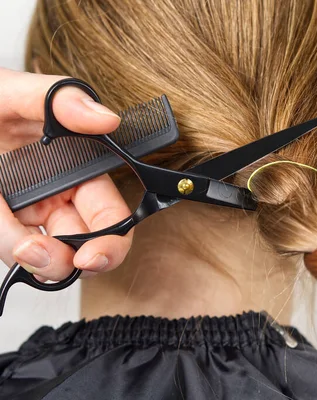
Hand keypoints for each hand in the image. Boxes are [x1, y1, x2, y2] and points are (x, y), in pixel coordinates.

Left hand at [0, 67, 132, 280]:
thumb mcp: (11, 93)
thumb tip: (106, 119)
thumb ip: (60, 100)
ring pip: (54, 256)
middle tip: (77, 262)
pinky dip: (16, 253)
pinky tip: (15, 244)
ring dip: (50, 263)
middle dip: (88, 259)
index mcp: (75, 163)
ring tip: (28, 252)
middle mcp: (58, 193)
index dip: (114, 236)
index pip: (111, 211)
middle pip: (92, 242)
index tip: (94, 252)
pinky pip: (14, 248)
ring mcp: (28, 212)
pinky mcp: (1, 224)